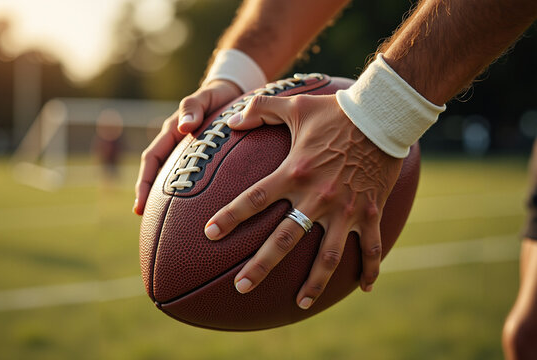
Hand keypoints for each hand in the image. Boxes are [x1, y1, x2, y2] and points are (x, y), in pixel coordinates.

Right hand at [134, 80, 242, 214]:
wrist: (232, 93)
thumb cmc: (217, 95)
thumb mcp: (206, 96)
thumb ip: (193, 107)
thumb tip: (183, 126)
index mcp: (171, 133)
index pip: (151, 160)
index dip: (143, 184)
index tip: (140, 207)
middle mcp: (176, 145)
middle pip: (157, 174)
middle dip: (149, 196)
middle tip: (146, 219)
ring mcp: (188, 153)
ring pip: (173, 178)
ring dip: (166, 198)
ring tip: (166, 221)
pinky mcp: (202, 157)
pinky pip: (192, 178)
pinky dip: (189, 193)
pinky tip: (196, 210)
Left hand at [203, 94, 402, 308]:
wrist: (384, 114)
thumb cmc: (337, 110)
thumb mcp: (295, 105)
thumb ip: (260, 110)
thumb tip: (230, 121)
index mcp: (295, 173)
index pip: (255, 199)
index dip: (230, 217)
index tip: (210, 234)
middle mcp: (317, 197)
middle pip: (284, 239)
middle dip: (260, 266)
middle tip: (241, 287)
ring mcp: (346, 209)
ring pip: (328, 256)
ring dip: (314, 283)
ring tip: (299, 304)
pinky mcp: (370, 213)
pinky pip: (373, 248)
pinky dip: (370, 269)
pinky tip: (364, 288)